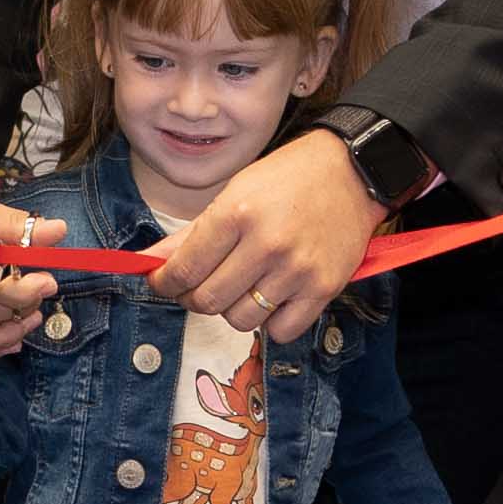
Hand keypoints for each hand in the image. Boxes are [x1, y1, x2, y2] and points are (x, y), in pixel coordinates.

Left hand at [151, 130, 379, 344]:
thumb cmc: (289, 179)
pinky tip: (272, 297)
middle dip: (192, 297)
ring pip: (241, 319)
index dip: (164, 282)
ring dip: (232, 308)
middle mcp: (266, 243)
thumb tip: (150, 263)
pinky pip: (280, 331)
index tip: (162, 282)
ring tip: (242, 285)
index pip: (184, 270)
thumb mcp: (234, 192)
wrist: (352, 172)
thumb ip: (191, 235)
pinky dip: (270, 322)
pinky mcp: (324, 288)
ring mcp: (297, 269)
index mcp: (236, 213)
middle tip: (197, 285)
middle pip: (207, 300)